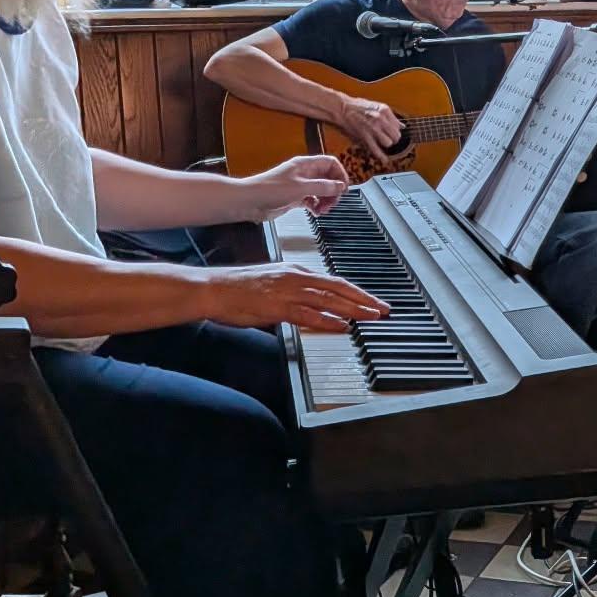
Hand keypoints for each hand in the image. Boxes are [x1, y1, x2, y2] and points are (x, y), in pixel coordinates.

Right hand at [205, 263, 390, 333]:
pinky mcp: (277, 306)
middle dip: (364, 299)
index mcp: (295, 270)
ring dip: (353, 308)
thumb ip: (294, 292)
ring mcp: (287, 290)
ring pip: (329, 298)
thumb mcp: (272, 284)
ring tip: (372, 316)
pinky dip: (327, 320)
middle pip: (338, 287)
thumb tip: (312, 304)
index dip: (356, 292)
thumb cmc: (238, 289)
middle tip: (383, 309)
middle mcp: (295, 277)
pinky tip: (342, 326)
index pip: (334, 281)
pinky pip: (308, 313)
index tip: (372, 301)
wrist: (213, 288)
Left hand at [239, 155, 349, 221]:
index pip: (331, 163)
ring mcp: (299, 186)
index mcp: (305, 165)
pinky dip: (316, 206)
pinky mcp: (294, 197)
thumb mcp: (302, 187)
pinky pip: (312, 200)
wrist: (250, 201)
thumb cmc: (269, 189)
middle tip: (333, 202)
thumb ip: (323, 187)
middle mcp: (303, 173)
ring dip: (325, 200)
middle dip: (333, 191)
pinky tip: (315, 212)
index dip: (340, 174)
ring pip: (321, 191)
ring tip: (323, 209)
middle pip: (328, 178)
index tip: (343, 188)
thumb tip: (340, 186)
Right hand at [338, 96, 402, 160]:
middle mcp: (380, 119)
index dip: (395, 131)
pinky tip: (384, 159)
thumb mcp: (376, 106)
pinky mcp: (364, 136)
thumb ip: (389, 116)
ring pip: (388, 143)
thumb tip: (402, 125)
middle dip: (393, 139)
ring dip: (386, 144)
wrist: (341, 108)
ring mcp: (373, 128)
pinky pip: (376, 149)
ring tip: (382, 143)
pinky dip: (381, 156)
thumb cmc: (357, 106)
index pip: (398, 126)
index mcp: (384, 110)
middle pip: (396, 135)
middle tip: (388, 139)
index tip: (391, 133)